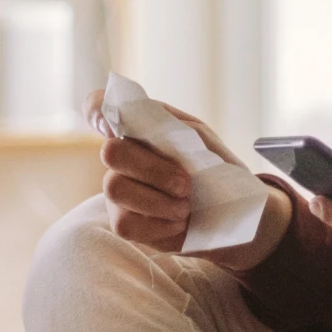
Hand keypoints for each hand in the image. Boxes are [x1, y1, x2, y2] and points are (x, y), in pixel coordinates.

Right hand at [83, 89, 290, 268]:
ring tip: (187, 206)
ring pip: (115, 189)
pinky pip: (124, 223)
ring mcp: (119, 189)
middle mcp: (124, 156)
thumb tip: (150, 123)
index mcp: (143, 129)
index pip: (100, 107)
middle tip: (185, 184)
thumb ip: (176, 129)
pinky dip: (157, 224)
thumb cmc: (217, 169)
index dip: (96, 110)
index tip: (113, 126)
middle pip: (111, 152)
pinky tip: (179, 222)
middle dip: (152, 169)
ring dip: (159, 200)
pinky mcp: (124, 221)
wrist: (234, 212)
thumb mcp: (204, 143)